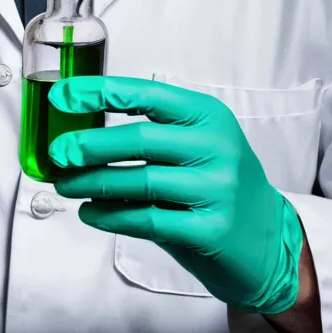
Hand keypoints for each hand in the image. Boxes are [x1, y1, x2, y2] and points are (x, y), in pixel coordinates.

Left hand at [47, 75, 303, 314]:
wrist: (272, 240)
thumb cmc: (221, 186)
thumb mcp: (198, 144)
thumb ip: (152, 132)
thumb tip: (81, 130)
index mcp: (208, 116)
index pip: (148, 94)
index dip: (101, 92)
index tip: (63, 96)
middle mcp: (217, 147)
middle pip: (140, 138)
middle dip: (90, 145)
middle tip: (59, 153)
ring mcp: (217, 189)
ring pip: (140, 182)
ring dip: (93, 184)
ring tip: (65, 185)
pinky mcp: (211, 230)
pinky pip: (148, 220)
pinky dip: (111, 216)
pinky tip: (91, 212)